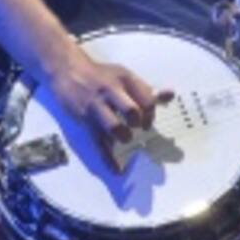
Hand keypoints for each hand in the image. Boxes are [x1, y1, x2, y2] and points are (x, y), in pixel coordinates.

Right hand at [46, 48, 172, 166]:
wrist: (68, 69)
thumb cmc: (100, 75)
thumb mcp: (123, 76)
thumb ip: (146, 89)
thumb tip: (171, 94)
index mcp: (125, 79)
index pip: (146, 98)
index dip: (151, 113)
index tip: (147, 120)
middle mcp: (111, 91)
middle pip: (132, 111)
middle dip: (139, 124)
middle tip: (138, 128)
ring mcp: (96, 106)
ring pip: (114, 127)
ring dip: (124, 137)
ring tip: (125, 138)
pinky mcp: (84, 120)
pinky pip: (98, 142)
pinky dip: (108, 160)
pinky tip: (117, 169)